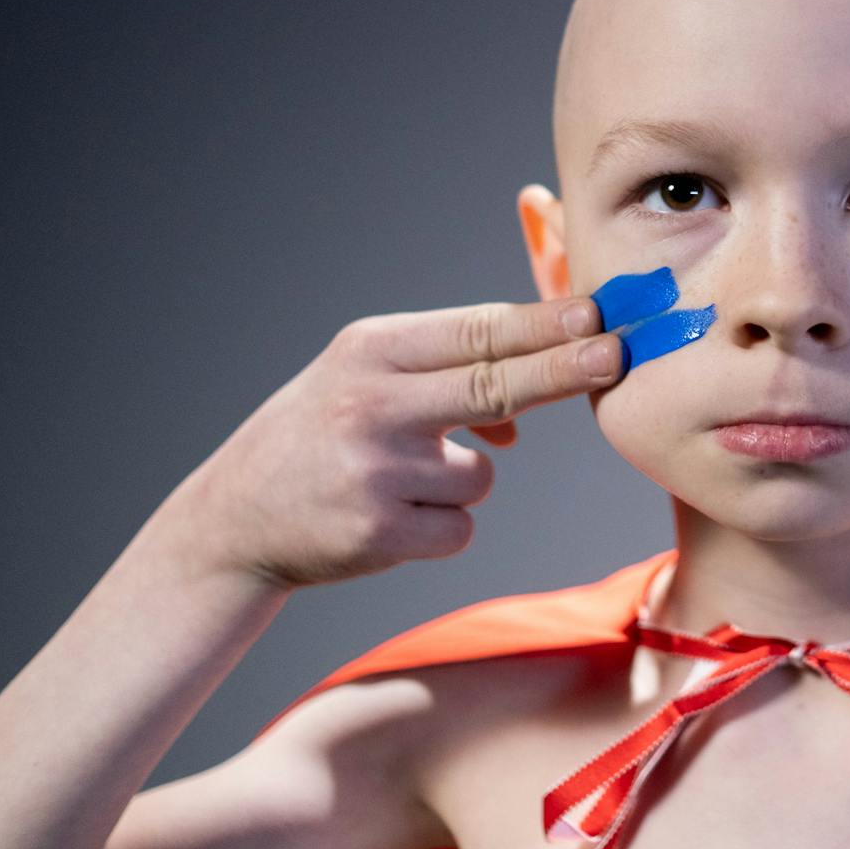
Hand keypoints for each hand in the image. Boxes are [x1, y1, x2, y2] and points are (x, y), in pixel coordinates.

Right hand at [162, 298, 623, 589]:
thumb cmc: (320, 437)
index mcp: (370, 351)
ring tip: (389, 480)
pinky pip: (461, 527)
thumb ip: (446, 374)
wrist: (232, 522)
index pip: (476, 332)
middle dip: (564, 370)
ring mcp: (374, 470)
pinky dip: (438, 527)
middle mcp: (370, 403)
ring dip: (458, 483)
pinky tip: (385, 519)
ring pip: (483, 475)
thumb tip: (533, 404)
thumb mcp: (362, 377)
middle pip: (495, 386)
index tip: (597, 315)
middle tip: (617, 353)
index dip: (544, 326)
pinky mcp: (379, 533)